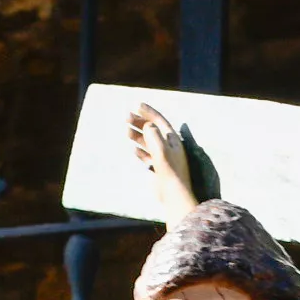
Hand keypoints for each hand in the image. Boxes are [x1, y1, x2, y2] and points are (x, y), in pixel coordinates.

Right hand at [127, 100, 201, 219]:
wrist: (173, 193)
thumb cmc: (169, 170)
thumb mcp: (161, 149)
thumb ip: (154, 135)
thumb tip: (148, 125)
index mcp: (172, 139)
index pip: (160, 121)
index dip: (149, 112)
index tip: (137, 105)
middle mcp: (169, 146)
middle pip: (153, 130)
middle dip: (140, 122)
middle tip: (126, 117)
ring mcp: (164, 157)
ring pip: (149, 142)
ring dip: (138, 135)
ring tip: (127, 131)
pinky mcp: (159, 167)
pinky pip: (148, 155)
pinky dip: (141, 151)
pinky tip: (134, 149)